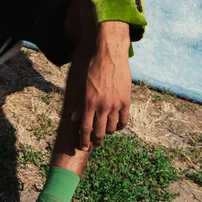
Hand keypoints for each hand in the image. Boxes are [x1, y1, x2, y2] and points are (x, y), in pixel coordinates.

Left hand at [79, 21, 130, 150]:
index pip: (85, 129)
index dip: (84, 140)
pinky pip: (124, 120)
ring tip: (105, 132)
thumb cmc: (92, 68)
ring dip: (108, 133)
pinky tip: (117, 126)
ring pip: (112, 128)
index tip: (84, 146)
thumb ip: (79, 104)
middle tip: (95, 143)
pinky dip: (120, 126)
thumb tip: (74, 120)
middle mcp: (102, 106)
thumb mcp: (81, 85)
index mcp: (88, 103)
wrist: (109, 54)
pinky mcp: (126, 101)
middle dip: (96, 140)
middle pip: (99, 132)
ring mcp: (115, 104)